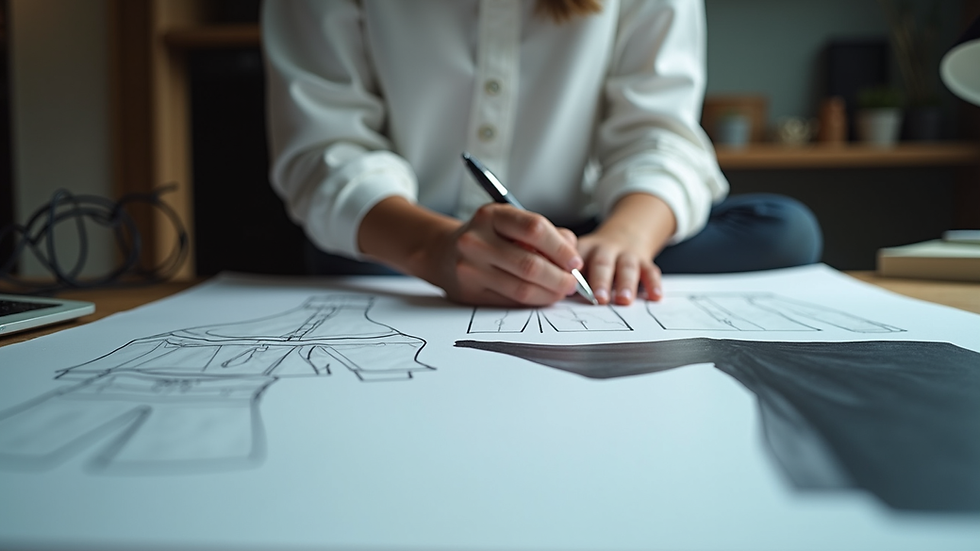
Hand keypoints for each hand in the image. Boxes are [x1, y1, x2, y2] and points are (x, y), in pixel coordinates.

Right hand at [358, 198, 580, 305]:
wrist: (442, 252)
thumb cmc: (488, 235)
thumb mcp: (511, 222)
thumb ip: (546, 233)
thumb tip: (573, 256)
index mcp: (491, 215)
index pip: (534, 229)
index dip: (561, 248)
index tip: (575, 261)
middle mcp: (476, 240)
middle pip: (530, 264)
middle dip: (560, 278)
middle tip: (573, 283)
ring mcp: (470, 268)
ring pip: (521, 288)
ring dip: (549, 294)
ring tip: (560, 291)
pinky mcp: (469, 293)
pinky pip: (510, 302)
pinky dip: (532, 302)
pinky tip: (541, 296)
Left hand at [577, 193, 675, 304]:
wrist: (625, 234)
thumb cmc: (593, 257)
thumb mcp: (578, 257)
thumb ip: (567, 274)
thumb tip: (554, 297)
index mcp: (583, 249)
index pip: (576, 258)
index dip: (572, 272)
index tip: (568, 288)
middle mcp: (605, 250)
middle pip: (602, 263)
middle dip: (600, 281)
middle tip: (598, 298)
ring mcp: (626, 255)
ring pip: (627, 267)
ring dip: (625, 284)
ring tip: (623, 300)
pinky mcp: (644, 262)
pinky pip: (650, 271)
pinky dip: (653, 283)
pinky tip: (655, 296)